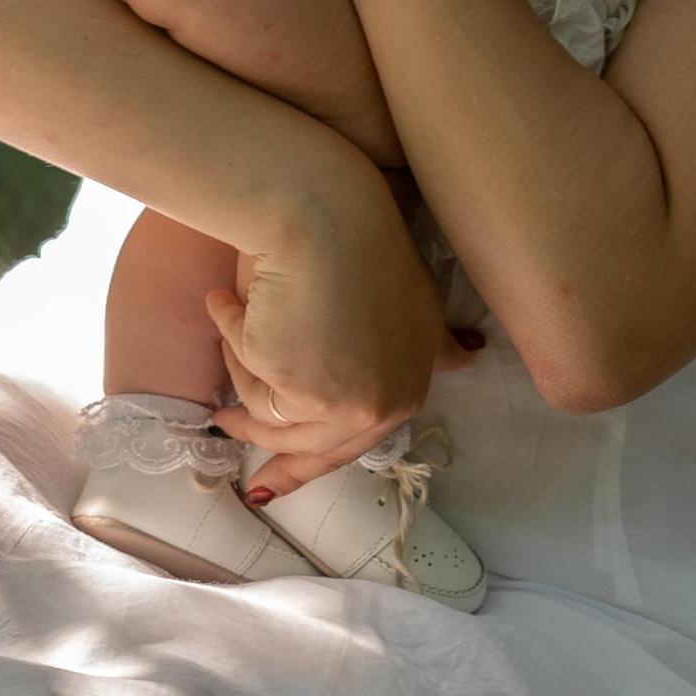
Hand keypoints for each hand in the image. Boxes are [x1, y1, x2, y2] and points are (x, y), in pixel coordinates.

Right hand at [197, 180, 461, 500]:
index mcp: (409, 388)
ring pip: (269, 412)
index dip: (304, 464)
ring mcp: (338, 402)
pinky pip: (247, 377)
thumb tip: (469, 356)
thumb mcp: (418, 302)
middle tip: (233, 442)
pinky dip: (233, 338)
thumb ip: (436, 341)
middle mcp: (380, 405)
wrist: (325, 210)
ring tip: (236, 329)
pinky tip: (226, 301)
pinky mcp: (292, 386)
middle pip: (307, 446)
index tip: (265, 485)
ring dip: (245, 368)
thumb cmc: (364, 243)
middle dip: (264, 444)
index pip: (352, 445)